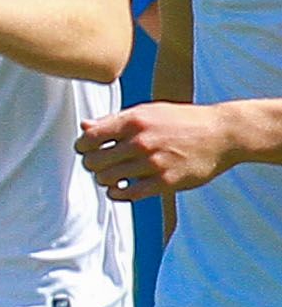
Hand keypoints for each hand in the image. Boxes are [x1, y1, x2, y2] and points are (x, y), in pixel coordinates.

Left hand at [77, 103, 240, 199]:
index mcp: (134, 121)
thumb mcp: (149, 112)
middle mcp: (141, 142)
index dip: (82, 147)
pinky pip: (128, 194)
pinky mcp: (165, 182)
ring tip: (113, 176)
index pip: (89, 139)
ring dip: (105, 180)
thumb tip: (84, 127)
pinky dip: (118, 193)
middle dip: (92, 165)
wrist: (223, 134)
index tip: (88, 150)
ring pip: (107, 179)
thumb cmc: (182, 121)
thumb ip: (115, 120)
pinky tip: (122, 188)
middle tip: (100, 165)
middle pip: (94, 161)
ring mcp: (153, 163)